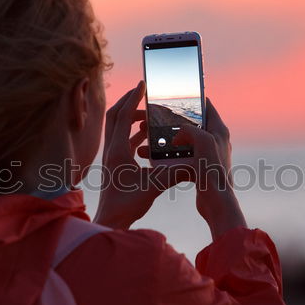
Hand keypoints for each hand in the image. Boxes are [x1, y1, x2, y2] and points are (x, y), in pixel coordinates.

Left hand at [93, 81, 188, 229]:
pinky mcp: (114, 164)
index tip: (143, 83)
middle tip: (145, 94)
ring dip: (131, 118)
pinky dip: (133, 133)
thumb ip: (173, 174)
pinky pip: (122, 140)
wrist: (111, 220)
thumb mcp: (154, 187)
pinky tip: (148, 137)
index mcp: (117, 151)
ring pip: (117, 127)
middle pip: (114, 116)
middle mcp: (111, 150)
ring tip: (150, 115)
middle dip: (129, 102)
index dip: (133, 98)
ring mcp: (111, 156)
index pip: (122, 116)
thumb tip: (194, 163)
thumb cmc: (127, 205)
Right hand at [138, 99, 246, 239]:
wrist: (216, 203)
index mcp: (218, 130)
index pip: (206, 105)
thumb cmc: (212, 172)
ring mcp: (207, 155)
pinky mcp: (199, 168)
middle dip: (170, 121)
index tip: (173, 95)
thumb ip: (190, 128)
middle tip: (153, 118)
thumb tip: (178, 131)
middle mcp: (214, 140)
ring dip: (165, 138)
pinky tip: (150, 157)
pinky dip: (166, 155)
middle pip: (191, 123)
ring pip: (182, 140)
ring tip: (146, 138)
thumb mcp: (202, 141)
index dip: (191, 98)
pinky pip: (179, 156)